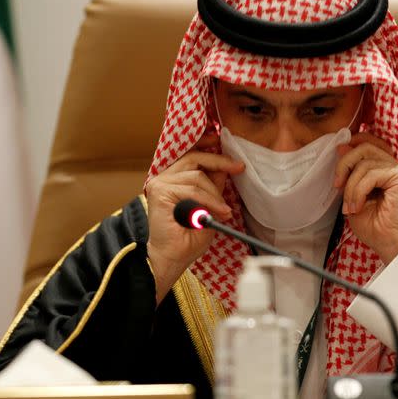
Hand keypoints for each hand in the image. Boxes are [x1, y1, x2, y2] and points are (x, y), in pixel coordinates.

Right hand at [146, 132, 244, 304]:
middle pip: (194, 156)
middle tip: (238, 168)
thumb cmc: (188, 238)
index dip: (207, 145)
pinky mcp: (159, 191)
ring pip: (196, 175)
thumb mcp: (209, 207)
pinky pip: (191, 188)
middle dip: (219, 160)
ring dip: (215, 194)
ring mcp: (160, 183)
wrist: (172, 258)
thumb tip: (225, 168)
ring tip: (223, 212)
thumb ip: (213, 187)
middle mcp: (164, 178)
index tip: (222, 140)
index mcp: (174, 179)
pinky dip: (208, 200)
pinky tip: (216, 213)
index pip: (190, 153)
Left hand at [333, 133, 397, 263]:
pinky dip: (359, 191)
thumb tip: (341, 146)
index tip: (337, 163)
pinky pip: (372, 174)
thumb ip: (348, 172)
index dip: (351, 145)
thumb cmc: (373, 225)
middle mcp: (393, 165)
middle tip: (337, 186)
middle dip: (344, 166)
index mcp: (383, 167)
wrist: (388, 243)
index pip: (367, 142)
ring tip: (351, 206)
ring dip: (351, 187)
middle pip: (363, 148)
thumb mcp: (352, 194)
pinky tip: (358, 206)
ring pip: (365, 163)